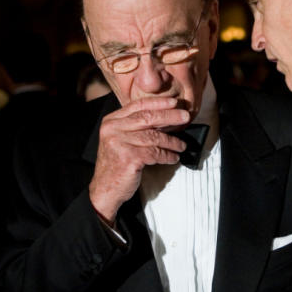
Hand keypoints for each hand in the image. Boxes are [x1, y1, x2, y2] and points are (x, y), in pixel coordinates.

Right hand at [89, 97, 189, 223]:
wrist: (105, 189)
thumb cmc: (117, 165)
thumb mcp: (122, 140)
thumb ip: (137, 127)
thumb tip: (166, 117)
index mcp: (111, 121)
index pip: (137, 106)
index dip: (158, 103)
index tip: (174, 102)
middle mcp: (113, 130)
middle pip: (147, 118)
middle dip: (170, 116)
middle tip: (185, 117)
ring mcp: (119, 143)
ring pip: (154, 137)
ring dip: (172, 141)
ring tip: (181, 145)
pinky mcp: (128, 158)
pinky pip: (155, 153)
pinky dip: (167, 155)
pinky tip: (173, 158)